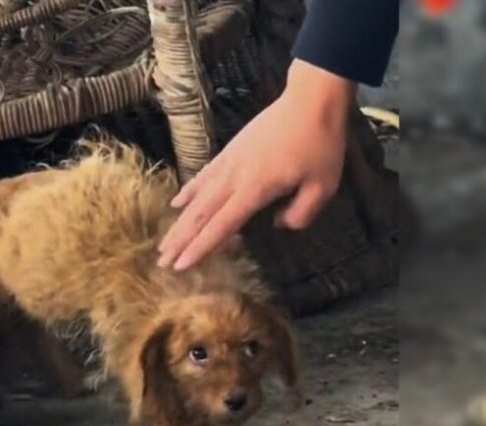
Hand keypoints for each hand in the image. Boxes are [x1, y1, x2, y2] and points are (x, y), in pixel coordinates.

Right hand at [157, 59, 354, 270]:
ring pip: (196, 198)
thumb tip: (280, 225)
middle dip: (179, 240)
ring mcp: (228, 163)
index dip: (201, 247)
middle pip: (200, 215)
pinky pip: (203, 176)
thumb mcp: (323, 186)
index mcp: (255, 188)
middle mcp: (234, 177)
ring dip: (179, 222)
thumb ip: (302, 213)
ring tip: (164, 244)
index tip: (182, 266)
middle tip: (162, 263)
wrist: (310, 100)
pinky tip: (177, 204)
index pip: (221, 225)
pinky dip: (188, 192)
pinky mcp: (229, 152)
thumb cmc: (320, 144)